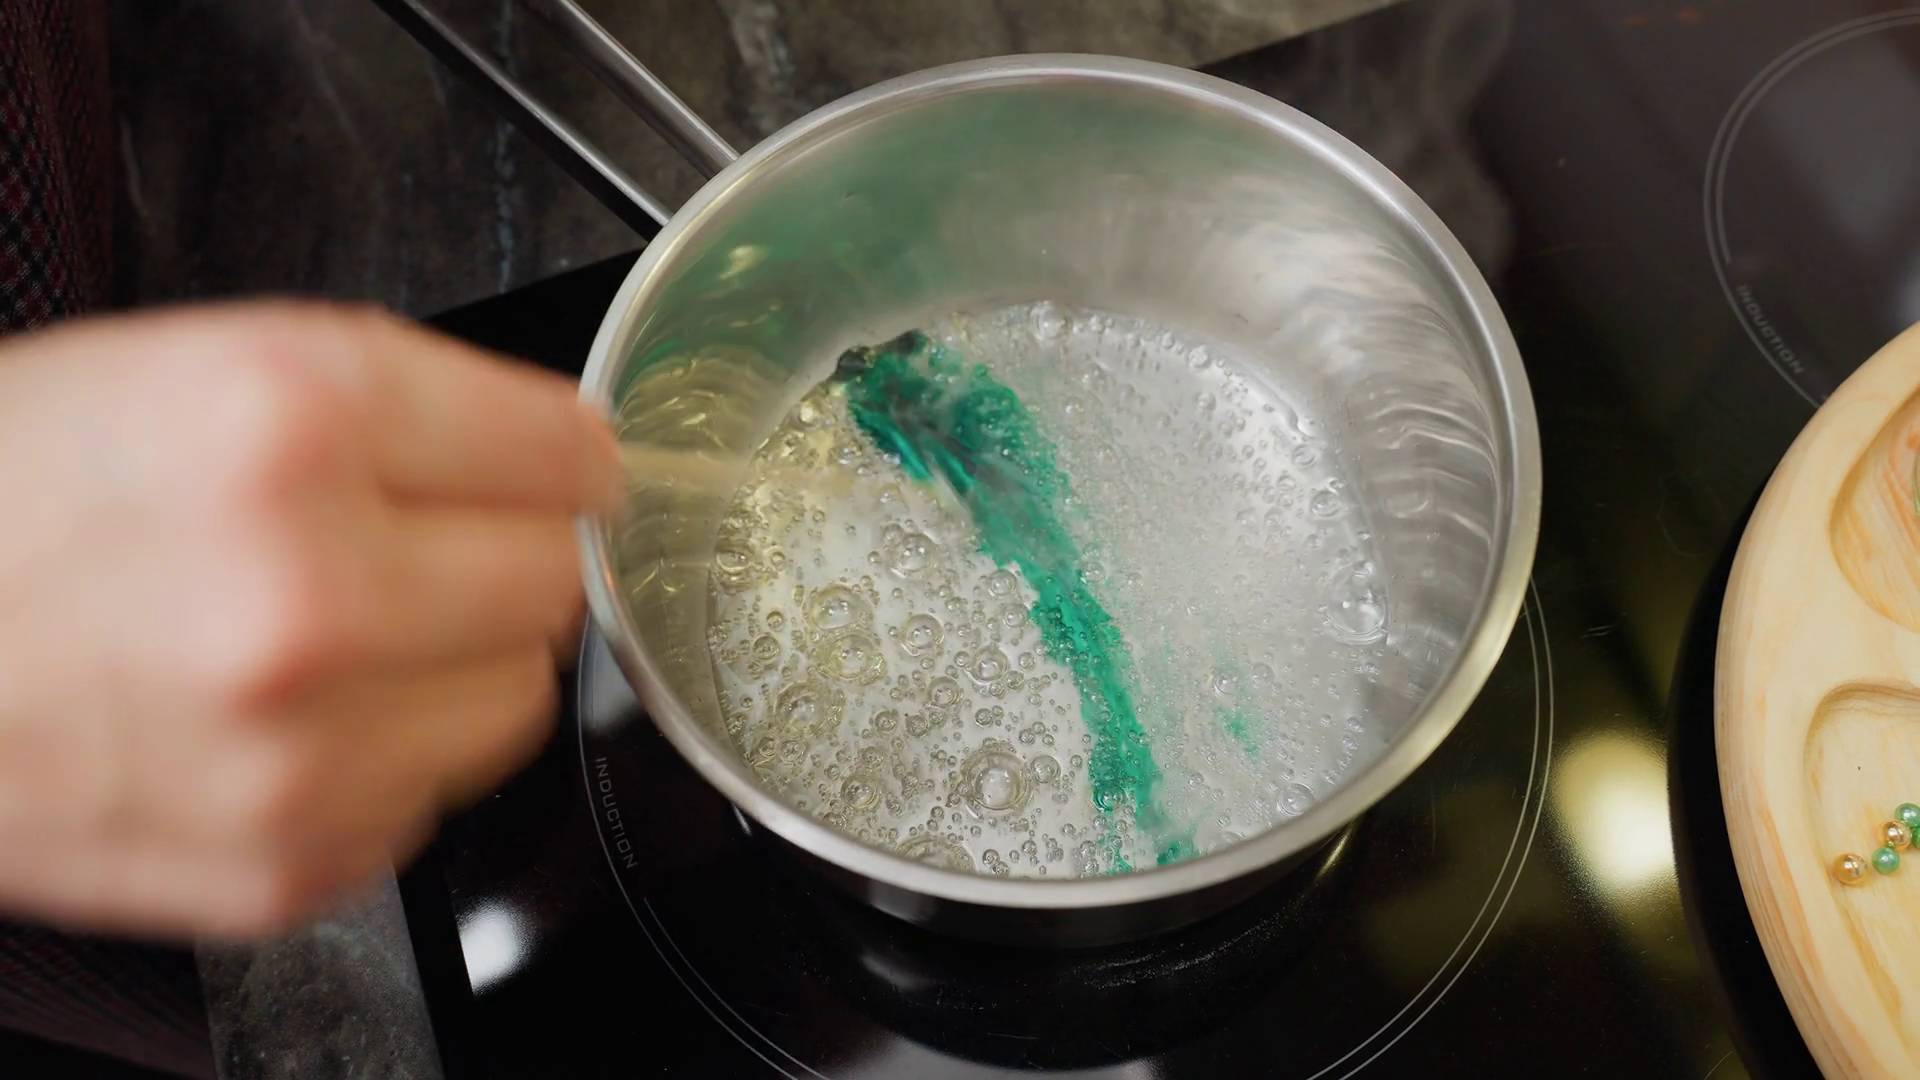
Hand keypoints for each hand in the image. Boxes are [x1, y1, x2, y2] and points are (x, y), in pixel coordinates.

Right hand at [0, 301, 622, 938]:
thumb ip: (400, 407)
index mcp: (286, 425)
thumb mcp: (190, 371)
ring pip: (514, 703)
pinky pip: (429, 798)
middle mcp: (306, 593)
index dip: (569, 457)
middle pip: (549, 584)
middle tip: (424, 549)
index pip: (559, 450)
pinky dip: (386, 756)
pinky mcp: (283, 861)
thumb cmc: (5, 504)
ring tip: (338, 637)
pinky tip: (284, 716)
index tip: (569, 468)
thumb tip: (559, 459)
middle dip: (505, 558)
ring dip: (457, 665)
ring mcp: (298, 750)